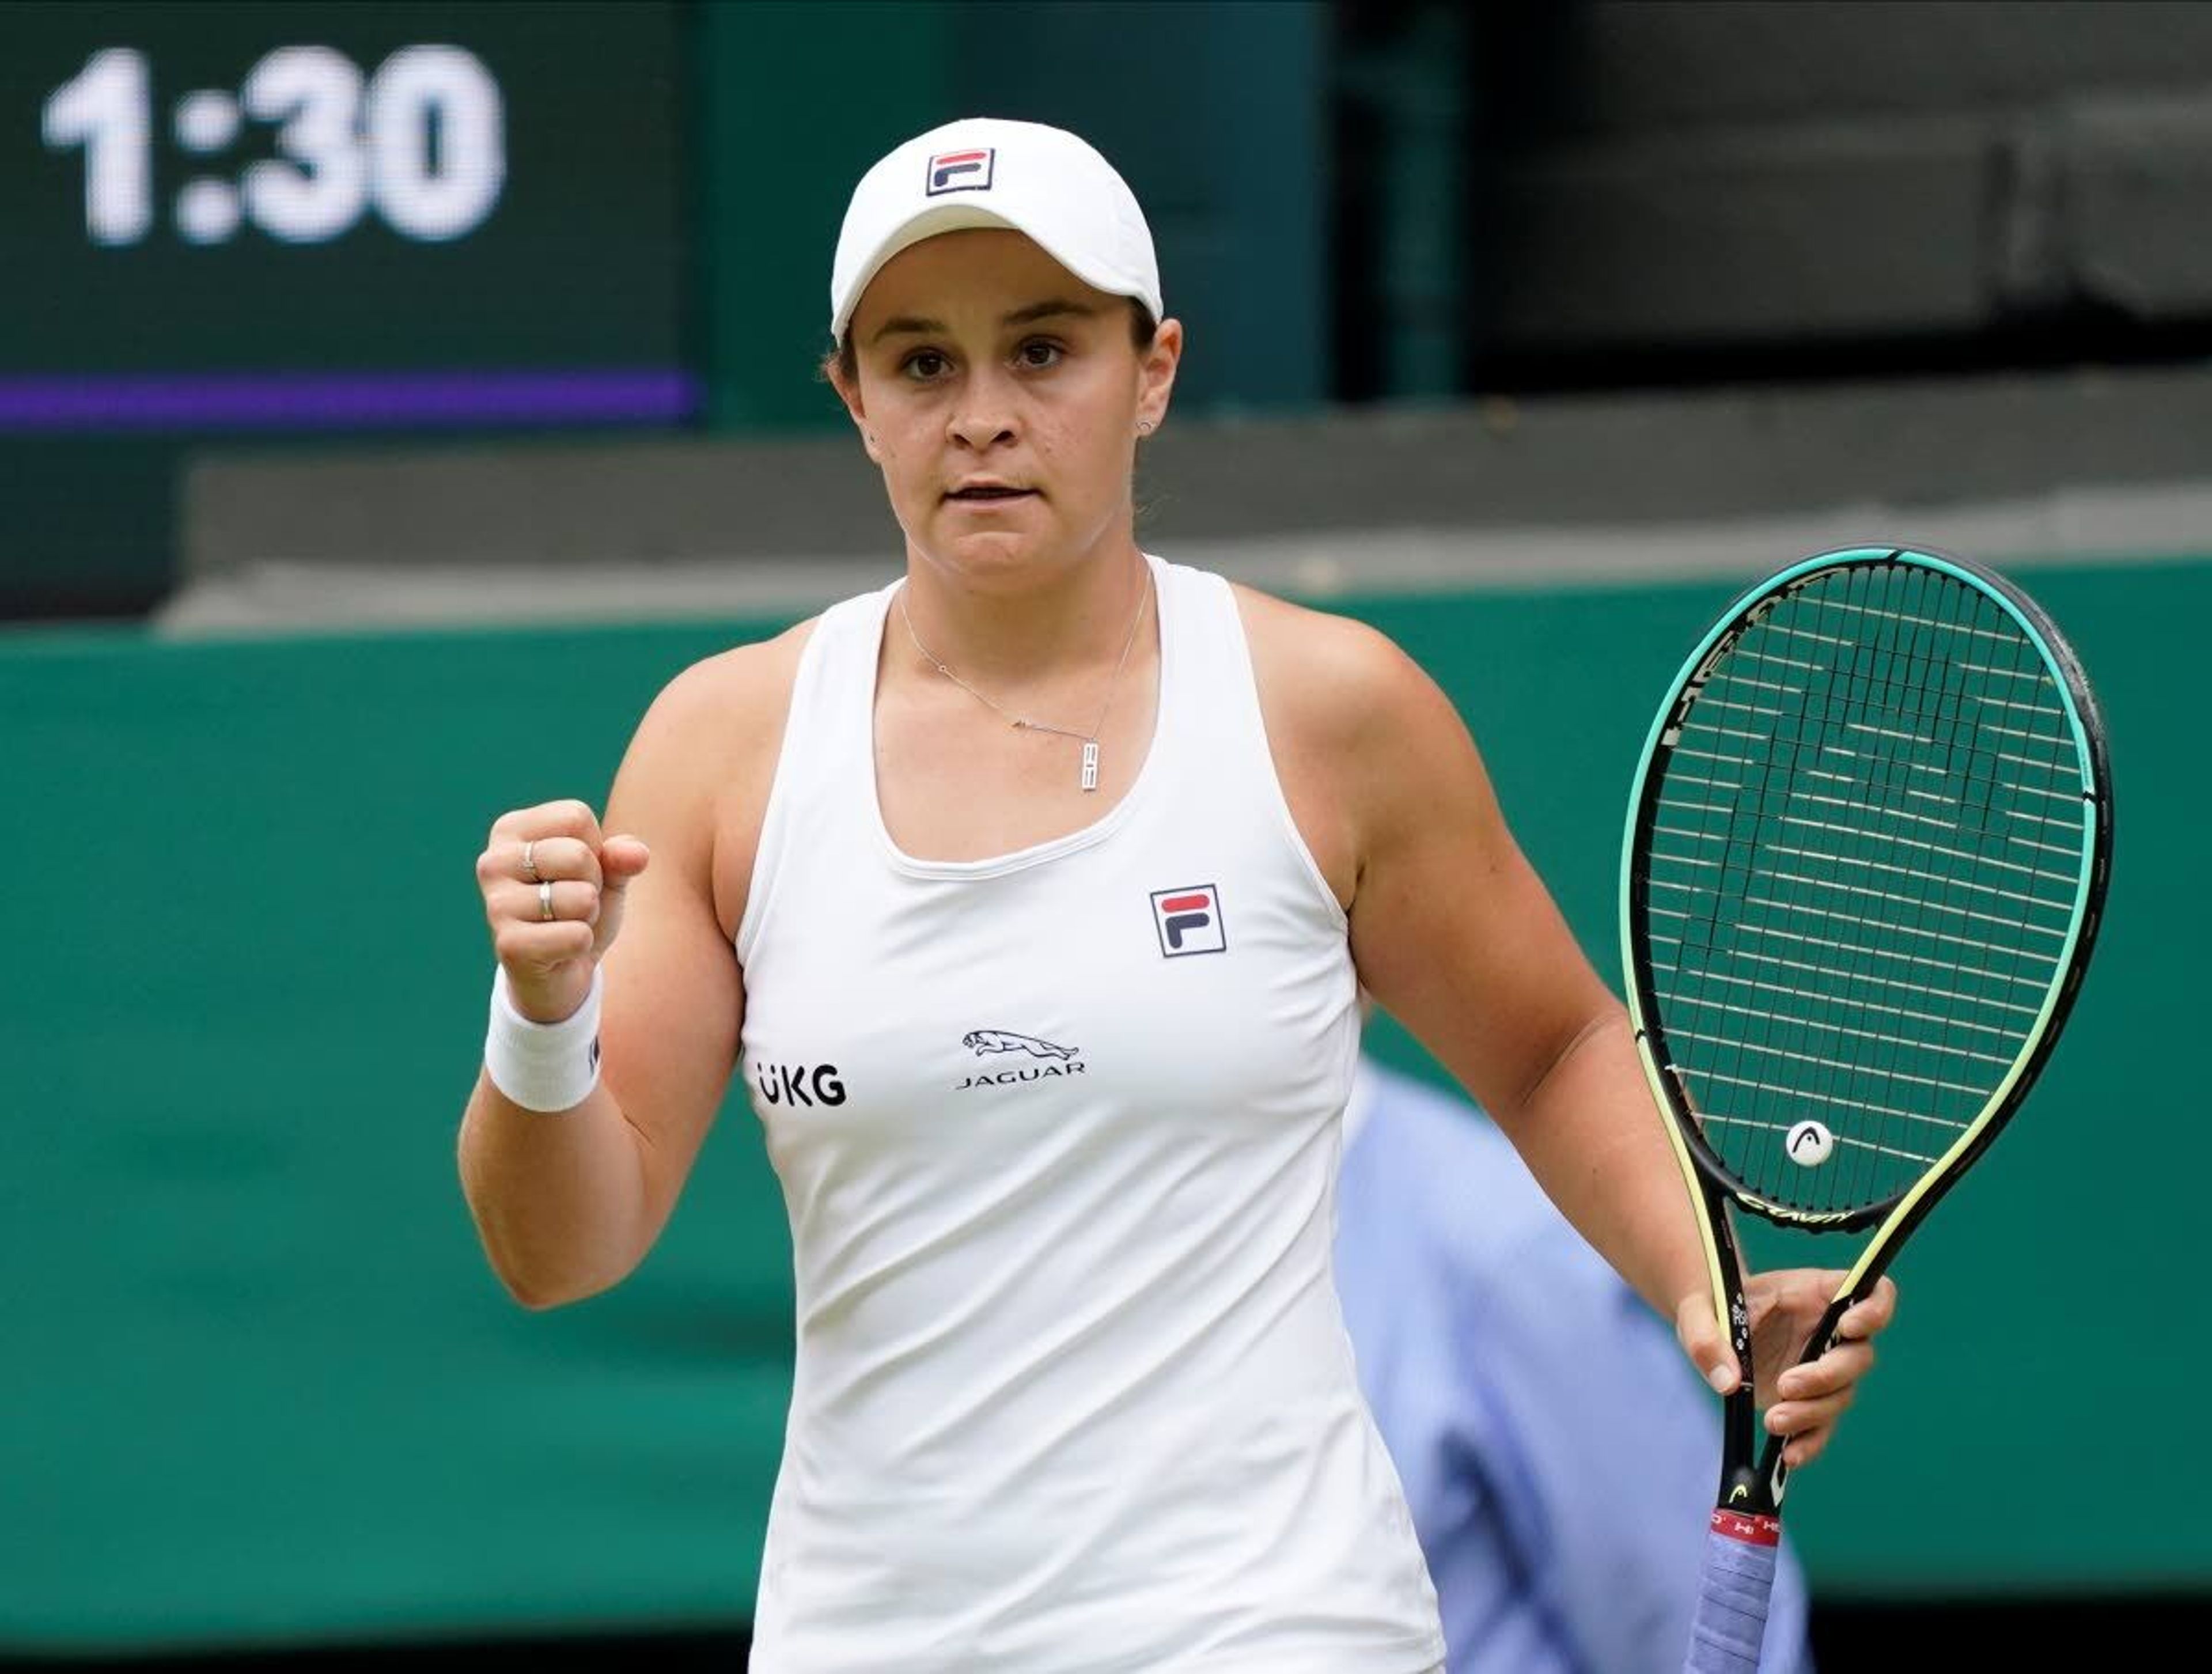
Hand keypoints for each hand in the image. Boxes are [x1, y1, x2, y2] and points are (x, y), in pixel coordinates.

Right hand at [476, 799, 650, 1022]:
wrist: (561, 970)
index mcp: (511, 830)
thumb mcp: (606, 873)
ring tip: (565, 924)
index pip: (576, 817)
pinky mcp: (508, 945)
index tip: (576, 872)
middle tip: (574, 903)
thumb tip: (637, 854)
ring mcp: (496, 904)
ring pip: (581, 897)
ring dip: (588, 916)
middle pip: (578, 854)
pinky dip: (583, 944)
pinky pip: (577, 935)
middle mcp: (493, 862)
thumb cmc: (579, 907)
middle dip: (594, 883)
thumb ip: (623, 855)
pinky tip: (561, 950)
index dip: (595, 848)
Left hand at [1674, 1270, 1898, 1468]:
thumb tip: (1729, 1382)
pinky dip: (1810, 1442)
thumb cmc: (1711, 1306)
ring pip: (1842, 1394)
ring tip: (1773, 1420)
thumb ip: (1706, 1337)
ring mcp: (1823, 1367)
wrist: (1709, 1327)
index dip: (1873, 1310)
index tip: (1848, 1325)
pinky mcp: (1809, 1399)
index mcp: (1815, 1293)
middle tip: (1786, 1385)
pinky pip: (1822, 1425)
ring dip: (1813, 1412)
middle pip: (1858, 1356)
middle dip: (1827, 1375)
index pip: (1871, 1294)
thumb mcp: (1697, 1311)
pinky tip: (1790, 1456)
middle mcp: (1829, 1330)